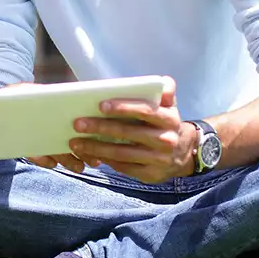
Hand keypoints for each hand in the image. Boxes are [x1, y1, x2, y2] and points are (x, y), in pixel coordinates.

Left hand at [28, 77, 196, 183]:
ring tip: (75, 142)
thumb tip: (161, 82)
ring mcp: (158, 159)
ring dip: (95, 148)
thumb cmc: (164, 122)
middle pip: (128, 132)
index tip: (100, 105)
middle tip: (77, 123)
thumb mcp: (169, 105)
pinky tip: (89, 154)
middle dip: (100, 127)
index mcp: (169, 118)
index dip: (123, 107)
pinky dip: (104, 160)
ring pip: (121, 153)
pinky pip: (123, 167)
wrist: (183, 153)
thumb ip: (164, 89)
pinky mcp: (150, 175)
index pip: (145, 110)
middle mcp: (166, 139)